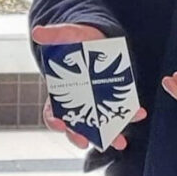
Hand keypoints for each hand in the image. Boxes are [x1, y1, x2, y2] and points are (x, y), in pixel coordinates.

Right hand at [30, 21, 144, 150]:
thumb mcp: (66, 34)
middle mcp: (79, 102)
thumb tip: (37, 32)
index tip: (59, 124)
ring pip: (101, 124)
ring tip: (119, 142)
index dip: (54, 121)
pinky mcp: (114, 96)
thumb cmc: (78, 38)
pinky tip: (139, 113)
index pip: (53, 112)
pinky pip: (120, 109)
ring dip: (110, 135)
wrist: (98, 34)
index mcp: (61, 92)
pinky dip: (130, 114)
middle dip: (80, 136)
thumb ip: (54, 35)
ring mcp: (97, 101)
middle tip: (85, 142)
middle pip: (76, 125)